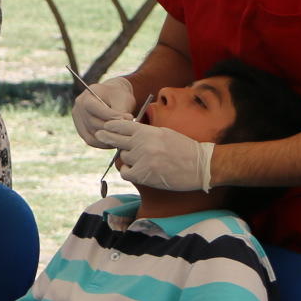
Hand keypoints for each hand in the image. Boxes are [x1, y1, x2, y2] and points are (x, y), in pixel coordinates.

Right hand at [71, 74, 136, 146]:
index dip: (111, 116)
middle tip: (127, 130)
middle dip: (112, 128)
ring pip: (92, 134)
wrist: (111, 97)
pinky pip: (91, 140)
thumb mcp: (122, 98)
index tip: (128, 118)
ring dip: (108, 137)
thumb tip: (124, 122)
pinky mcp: (81, 130)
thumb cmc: (118, 95)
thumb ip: (121, 110)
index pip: (96, 109)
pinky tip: (114, 140)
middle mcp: (78, 108)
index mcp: (87, 97)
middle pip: (94, 123)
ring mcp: (78, 120)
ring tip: (122, 135)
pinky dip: (103, 142)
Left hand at [94, 118, 213, 191]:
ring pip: (123, 157)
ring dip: (128, 158)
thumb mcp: (164, 133)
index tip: (105, 126)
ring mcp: (142, 159)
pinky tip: (136, 170)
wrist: (200, 166)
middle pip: (117, 140)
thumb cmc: (185, 149)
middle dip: (108, 138)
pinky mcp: (143, 174)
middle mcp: (143, 144)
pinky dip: (129, 171)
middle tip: (99, 135)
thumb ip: (146, 133)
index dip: (112, 126)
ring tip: (142, 160)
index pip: (123, 126)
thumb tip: (130, 133)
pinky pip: (126, 172)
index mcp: (148, 132)